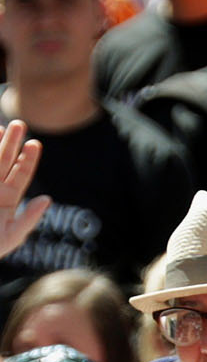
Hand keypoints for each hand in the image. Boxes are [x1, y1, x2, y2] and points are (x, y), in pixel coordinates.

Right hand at [0, 120, 48, 258]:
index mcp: (6, 200)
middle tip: (19, 124)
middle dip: (11, 143)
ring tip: (0, 127)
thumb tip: (47, 199)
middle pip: (3, 162)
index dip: (28, 159)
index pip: (20, 175)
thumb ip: (28, 219)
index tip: (35, 143)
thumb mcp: (11, 237)